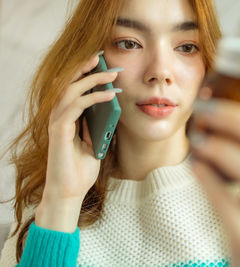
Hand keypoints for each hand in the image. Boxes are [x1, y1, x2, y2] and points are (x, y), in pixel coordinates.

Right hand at [44, 53, 121, 201]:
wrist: (70, 192)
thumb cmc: (81, 170)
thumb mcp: (94, 143)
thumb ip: (97, 126)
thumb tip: (110, 108)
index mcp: (67, 118)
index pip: (74, 90)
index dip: (86, 75)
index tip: (103, 65)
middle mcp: (59, 116)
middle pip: (69, 84)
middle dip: (86, 69)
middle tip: (103, 58)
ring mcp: (58, 122)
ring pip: (71, 90)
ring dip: (92, 79)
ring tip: (111, 74)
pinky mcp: (60, 130)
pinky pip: (77, 106)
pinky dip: (94, 98)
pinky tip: (110, 95)